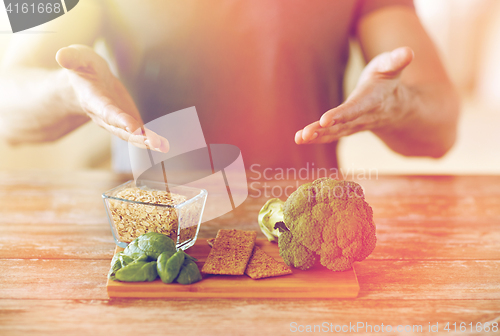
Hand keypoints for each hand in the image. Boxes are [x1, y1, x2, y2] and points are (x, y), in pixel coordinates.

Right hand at [56, 45, 168, 151]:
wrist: (85, 83)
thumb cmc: (81, 68)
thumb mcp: (76, 58)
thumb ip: (72, 58)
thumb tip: (61, 55)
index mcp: (92, 100)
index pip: (106, 110)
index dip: (118, 119)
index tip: (131, 127)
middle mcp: (104, 115)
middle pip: (119, 128)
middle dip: (135, 136)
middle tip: (152, 142)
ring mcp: (116, 121)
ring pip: (130, 134)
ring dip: (145, 141)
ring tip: (161, 146)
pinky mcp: (127, 121)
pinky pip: (138, 133)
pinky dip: (150, 140)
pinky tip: (163, 145)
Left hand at [295, 47, 413, 144]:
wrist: (394, 106)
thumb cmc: (388, 80)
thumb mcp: (392, 66)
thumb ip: (396, 60)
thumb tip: (408, 52)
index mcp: (373, 100)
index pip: (356, 108)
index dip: (342, 114)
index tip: (325, 119)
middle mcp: (363, 117)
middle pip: (342, 125)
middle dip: (324, 130)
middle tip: (305, 134)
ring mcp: (354, 125)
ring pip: (334, 133)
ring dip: (316, 136)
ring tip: (299, 138)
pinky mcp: (345, 128)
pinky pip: (330, 135)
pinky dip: (315, 137)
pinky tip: (300, 138)